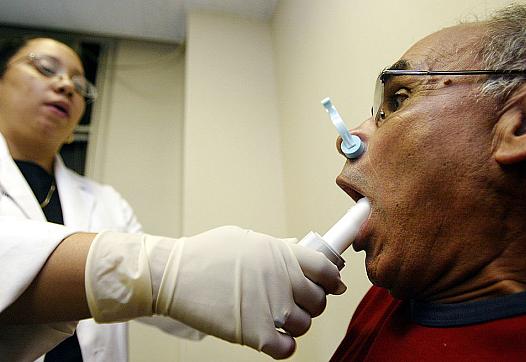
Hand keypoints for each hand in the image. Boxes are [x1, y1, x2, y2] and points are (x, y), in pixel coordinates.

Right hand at [85, 226, 345, 358]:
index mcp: (282, 253)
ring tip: (280, 318)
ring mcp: (272, 307)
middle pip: (319, 299)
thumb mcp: (246, 239)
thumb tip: (299, 252)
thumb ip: (276, 247)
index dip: (332, 277)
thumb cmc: (206, 253)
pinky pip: (288, 348)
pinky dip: (285, 345)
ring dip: (297, 324)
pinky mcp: (257, 333)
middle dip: (313, 302)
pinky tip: (274, 337)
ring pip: (306, 324)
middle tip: (299, 301)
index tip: (330, 283)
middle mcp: (283, 279)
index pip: (327, 268)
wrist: (174, 275)